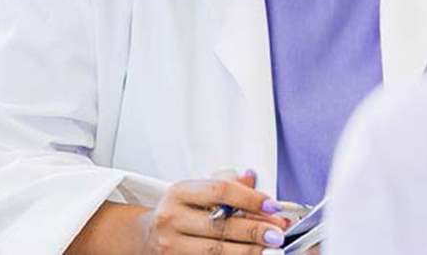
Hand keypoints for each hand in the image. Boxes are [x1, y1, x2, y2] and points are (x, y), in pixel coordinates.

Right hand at [139, 171, 290, 253]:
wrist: (148, 236)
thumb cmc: (181, 211)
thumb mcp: (198, 191)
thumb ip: (228, 185)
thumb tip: (254, 179)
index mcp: (179, 192)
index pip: (219, 191)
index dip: (250, 198)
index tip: (273, 205)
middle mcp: (171, 218)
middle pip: (220, 225)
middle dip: (254, 229)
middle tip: (278, 232)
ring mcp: (170, 246)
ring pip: (216, 250)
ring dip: (248, 250)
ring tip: (272, 250)